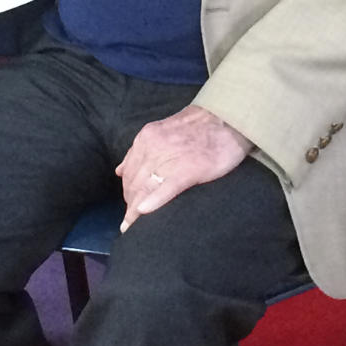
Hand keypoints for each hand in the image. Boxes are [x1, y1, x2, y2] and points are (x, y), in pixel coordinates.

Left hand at [115, 105, 251, 232]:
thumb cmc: (196, 126)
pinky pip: (166, 188)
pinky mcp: (188, 169)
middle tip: (129, 223)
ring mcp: (169, 158)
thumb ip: (141, 150)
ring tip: (132, 228)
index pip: (127, 172)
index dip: (126, 192)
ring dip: (135, 210)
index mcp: (146, 138)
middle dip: (129, 204)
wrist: (225, 118)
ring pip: (145, 188)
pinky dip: (153, 202)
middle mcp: (152, 147)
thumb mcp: (161, 130)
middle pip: (133, 183)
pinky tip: (144, 213)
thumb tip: (120, 170)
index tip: (127, 207)